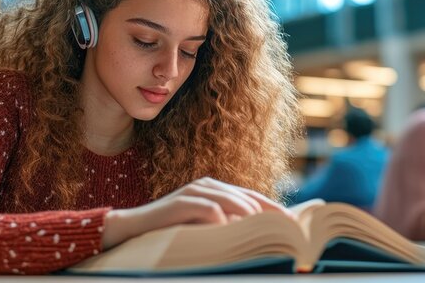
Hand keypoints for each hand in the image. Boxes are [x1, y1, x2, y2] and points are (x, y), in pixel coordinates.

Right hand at [101, 177, 293, 248]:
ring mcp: (194, 191)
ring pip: (231, 200)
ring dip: (250, 216)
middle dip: (268, 214)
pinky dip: (221, 219)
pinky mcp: (179, 202)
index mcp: (216, 190)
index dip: (274, 210)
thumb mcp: (202, 229)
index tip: (294, 225)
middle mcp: (208, 185)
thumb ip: (225, 227)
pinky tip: (232, 231)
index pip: (254, 198)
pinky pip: (207, 209)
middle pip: (248, 198)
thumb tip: (258, 237)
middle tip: (286, 231)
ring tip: (265, 231)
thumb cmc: (169, 231)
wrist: (131, 229)